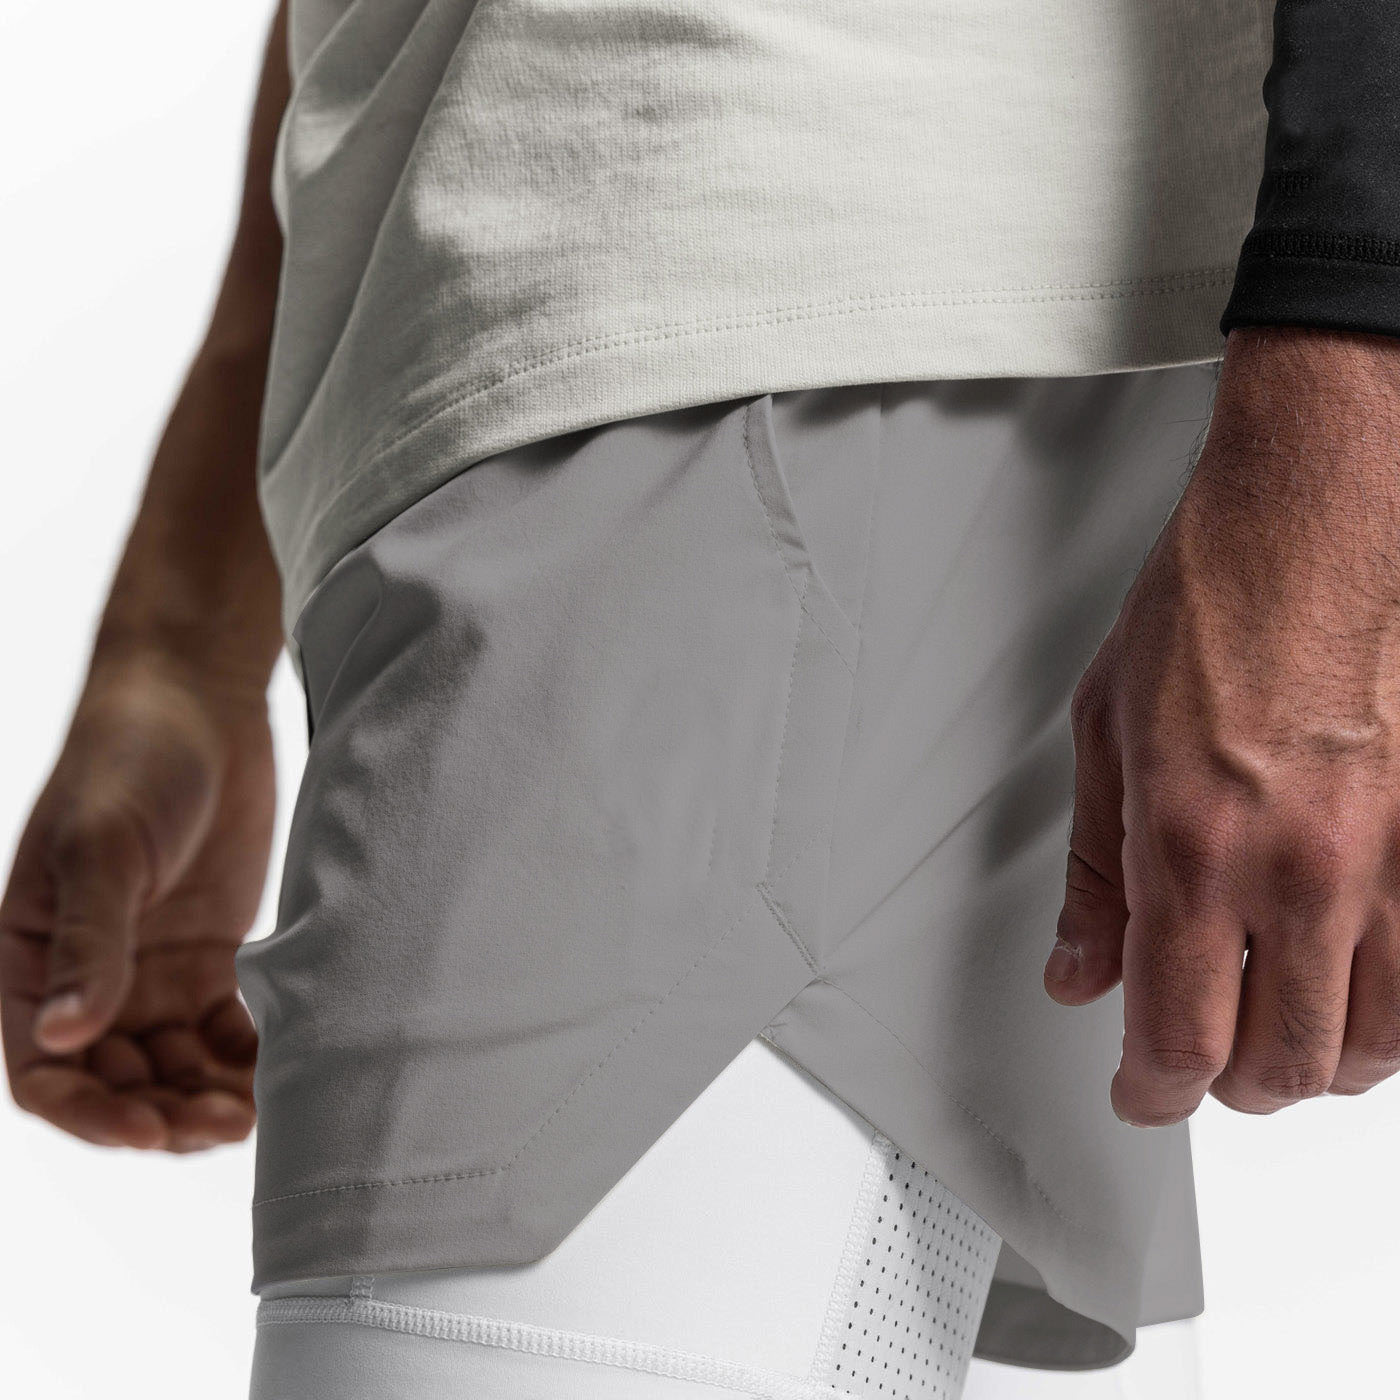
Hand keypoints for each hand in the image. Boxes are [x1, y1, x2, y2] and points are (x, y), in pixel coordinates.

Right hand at [1, 650, 273, 1150]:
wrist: (198, 700)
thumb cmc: (127, 757)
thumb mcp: (99, 849)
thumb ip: (91, 943)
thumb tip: (63, 1037)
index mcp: (34, 962)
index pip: (45, 1073)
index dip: (91, 1115)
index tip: (149, 1132)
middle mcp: (91, 980)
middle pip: (119, 1083)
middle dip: (166, 1115)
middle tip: (227, 1124)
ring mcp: (154, 971)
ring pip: (176, 1069)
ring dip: (210, 1098)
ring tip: (261, 1108)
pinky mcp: (212, 956)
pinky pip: (225, 1031)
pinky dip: (247, 1058)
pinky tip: (285, 1065)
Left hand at [1047, 327, 1399, 1125]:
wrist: (1317, 522)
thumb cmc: (1212, 606)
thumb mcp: (1105, 738)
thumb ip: (1095, 878)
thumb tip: (1079, 972)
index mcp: (1194, 846)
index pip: (1176, 1039)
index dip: (1150, 1093)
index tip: (1138, 1094)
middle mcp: (1302, 869)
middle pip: (1278, 1065)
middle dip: (1223, 1085)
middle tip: (1192, 1061)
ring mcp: (1393, 862)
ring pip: (1367, 1046)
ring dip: (1306, 1059)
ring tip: (1263, 1025)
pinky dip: (1383, 1015)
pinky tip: (1343, 984)